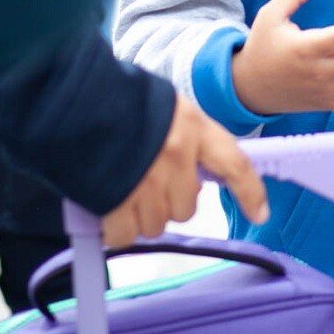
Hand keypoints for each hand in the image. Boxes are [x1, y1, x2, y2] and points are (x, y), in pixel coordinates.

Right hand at [101, 98, 269, 246]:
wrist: (74, 98)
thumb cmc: (121, 100)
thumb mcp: (169, 108)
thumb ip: (188, 140)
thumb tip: (194, 179)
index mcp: (194, 128)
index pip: (236, 165)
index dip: (250, 193)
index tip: (260, 214)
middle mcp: (177, 156)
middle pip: (187, 208)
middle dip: (170, 203)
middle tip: (150, 184)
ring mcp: (146, 180)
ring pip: (156, 224)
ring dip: (142, 216)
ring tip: (124, 190)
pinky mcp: (115, 200)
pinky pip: (125, 235)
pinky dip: (117, 229)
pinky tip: (108, 207)